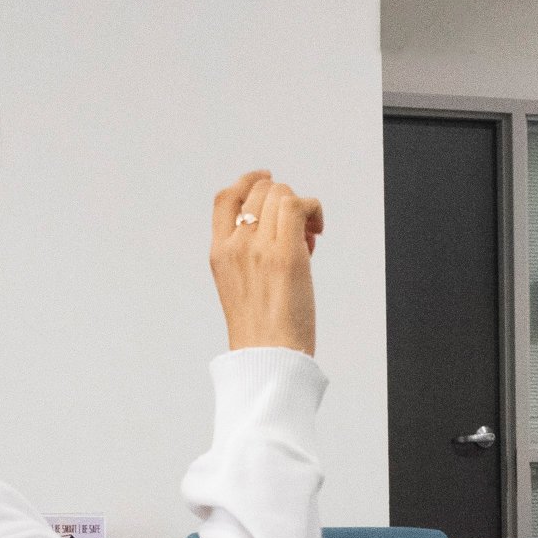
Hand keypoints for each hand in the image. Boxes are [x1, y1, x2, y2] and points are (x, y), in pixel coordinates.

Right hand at [209, 170, 320, 355]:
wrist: (268, 357)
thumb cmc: (263, 330)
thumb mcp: (242, 286)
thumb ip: (254, 256)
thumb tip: (295, 231)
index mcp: (219, 253)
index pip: (225, 198)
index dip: (248, 181)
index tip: (268, 180)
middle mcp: (235, 246)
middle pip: (260, 192)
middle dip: (283, 200)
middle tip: (299, 230)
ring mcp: (259, 248)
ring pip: (280, 195)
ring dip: (301, 206)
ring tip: (310, 235)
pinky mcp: (286, 256)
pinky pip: (298, 207)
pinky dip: (313, 209)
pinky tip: (318, 231)